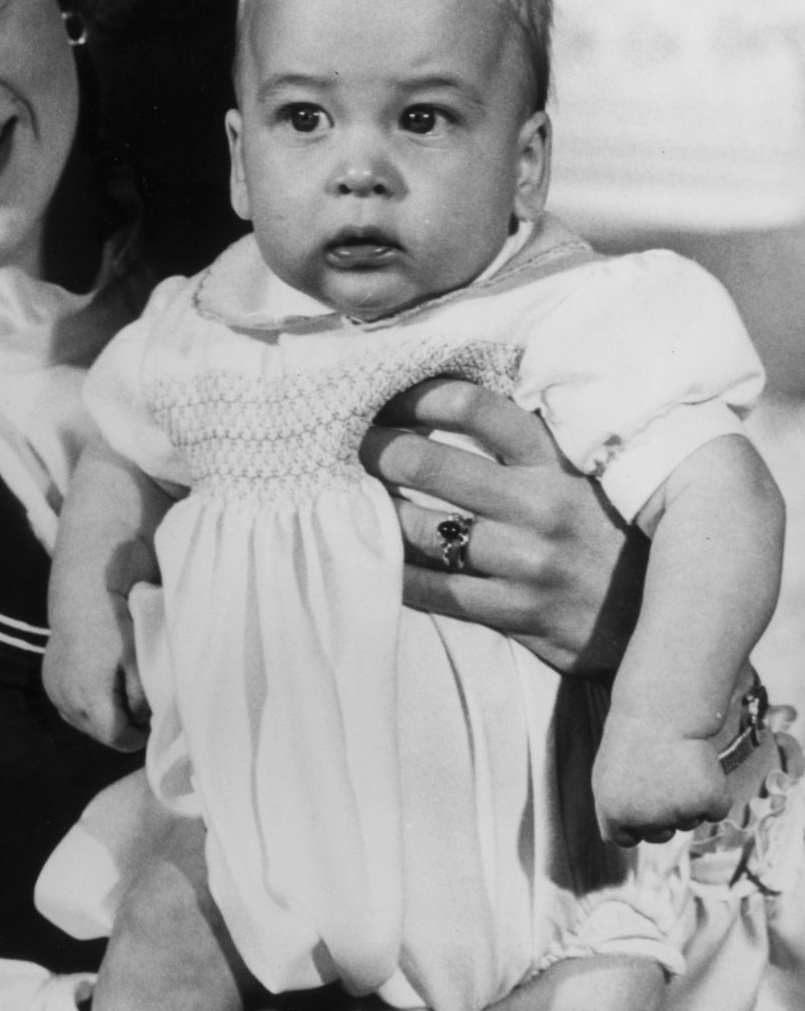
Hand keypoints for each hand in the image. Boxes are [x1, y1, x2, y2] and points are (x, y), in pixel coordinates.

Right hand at [42, 595, 149, 751]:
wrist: (82, 600)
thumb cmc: (116, 628)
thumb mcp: (138, 663)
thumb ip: (142, 699)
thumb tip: (142, 723)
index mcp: (91, 697)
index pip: (116, 739)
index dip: (136, 738)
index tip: (149, 725)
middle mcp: (67, 700)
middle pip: (99, 735)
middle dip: (121, 728)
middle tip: (139, 710)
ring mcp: (54, 693)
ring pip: (83, 723)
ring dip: (102, 718)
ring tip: (119, 694)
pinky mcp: (48, 684)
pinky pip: (70, 708)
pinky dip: (86, 706)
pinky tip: (99, 687)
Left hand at [360, 379, 645, 675]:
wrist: (665, 615)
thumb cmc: (612, 528)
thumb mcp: (588, 470)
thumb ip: (532, 438)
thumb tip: (453, 396)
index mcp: (557, 459)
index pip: (472, 406)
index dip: (414, 396)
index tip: (383, 397)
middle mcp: (539, 506)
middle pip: (429, 463)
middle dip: (376, 448)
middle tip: (346, 443)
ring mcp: (526, 563)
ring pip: (420, 530)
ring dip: (373, 513)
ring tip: (345, 499)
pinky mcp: (517, 615)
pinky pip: (434, 593)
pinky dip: (393, 573)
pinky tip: (371, 559)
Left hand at [593, 717, 728, 845]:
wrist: (662, 711)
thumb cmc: (633, 740)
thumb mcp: (607, 776)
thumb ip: (614, 810)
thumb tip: (617, 839)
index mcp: (614, 814)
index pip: (625, 839)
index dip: (633, 823)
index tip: (640, 801)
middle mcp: (645, 820)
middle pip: (659, 835)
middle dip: (662, 815)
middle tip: (661, 778)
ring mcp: (678, 813)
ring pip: (688, 822)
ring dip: (687, 802)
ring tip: (676, 766)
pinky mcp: (708, 801)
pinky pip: (715, 811)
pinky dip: (713, 795)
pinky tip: (700, 769)